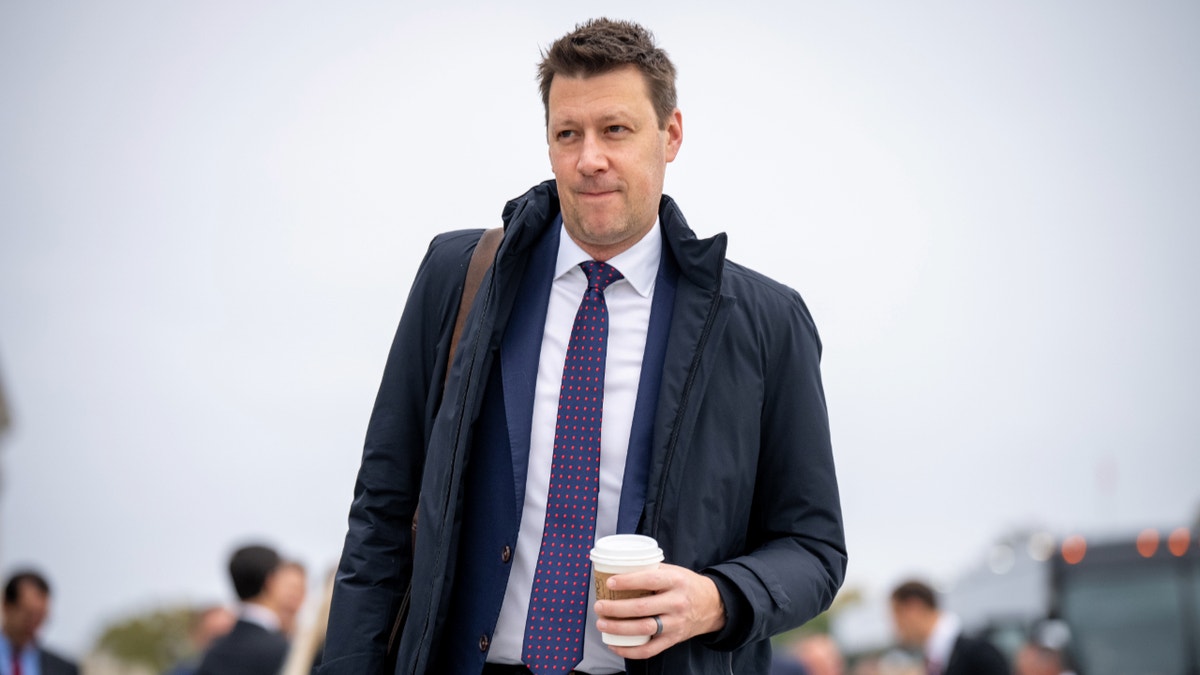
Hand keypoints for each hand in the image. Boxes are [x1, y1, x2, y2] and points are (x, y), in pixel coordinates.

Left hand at [593, 563, 725, 658]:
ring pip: (644, 629)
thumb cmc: (687, 585)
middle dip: (616, 608)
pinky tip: (614, 644)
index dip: (628, 582)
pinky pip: (649, 650)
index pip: (649, 580)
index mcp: (676, 581)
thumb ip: (652, 570)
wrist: (712, 605)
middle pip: (642, 608)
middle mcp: (677, 603)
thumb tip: (620, 568)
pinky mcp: (673, 640)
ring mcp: (675, 624)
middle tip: (599, 606)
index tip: (610, 583)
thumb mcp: (674, 571)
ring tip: (602, 623)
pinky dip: (629, 650)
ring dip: (619, 628)